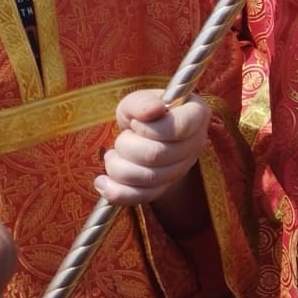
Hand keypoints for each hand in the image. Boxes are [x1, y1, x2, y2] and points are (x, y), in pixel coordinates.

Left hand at [96, 90, 209, 206]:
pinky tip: (102, 182)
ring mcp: (182, 168)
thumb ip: (143, 102)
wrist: (144, 136)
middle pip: (158, 154)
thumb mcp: (138, 101)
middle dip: (127, 147)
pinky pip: (141, 197)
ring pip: (148, 178)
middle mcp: (195, 143)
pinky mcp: (165, 188)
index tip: (135, 124)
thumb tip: (153, 110)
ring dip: (118, 167)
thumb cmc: (143, 114)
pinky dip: (116, 192)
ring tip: (113, 156)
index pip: (178, 128)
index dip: (150, 129)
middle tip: (122, 138)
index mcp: (196, 115)